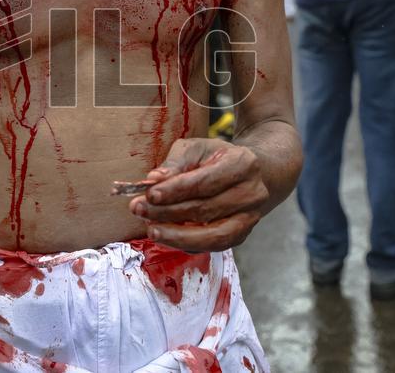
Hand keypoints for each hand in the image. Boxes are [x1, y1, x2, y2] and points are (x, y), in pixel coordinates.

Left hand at [128, 138, 268, 251]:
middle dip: (168, 212)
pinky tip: (166, 237)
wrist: (255, 174)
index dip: (176, 190)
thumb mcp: (199, 148)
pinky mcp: (241, 236)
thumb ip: (176, 162)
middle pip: (205, 209)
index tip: (150, 194)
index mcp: (243, 164)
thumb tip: (154, 179)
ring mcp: (249, 219)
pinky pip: (212, 246)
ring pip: (211, 235)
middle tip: (139, 209)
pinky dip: (186, 244)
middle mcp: (252, 194)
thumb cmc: (219, 158)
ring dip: (177, 235)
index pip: (205, 181)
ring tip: (151, 229)